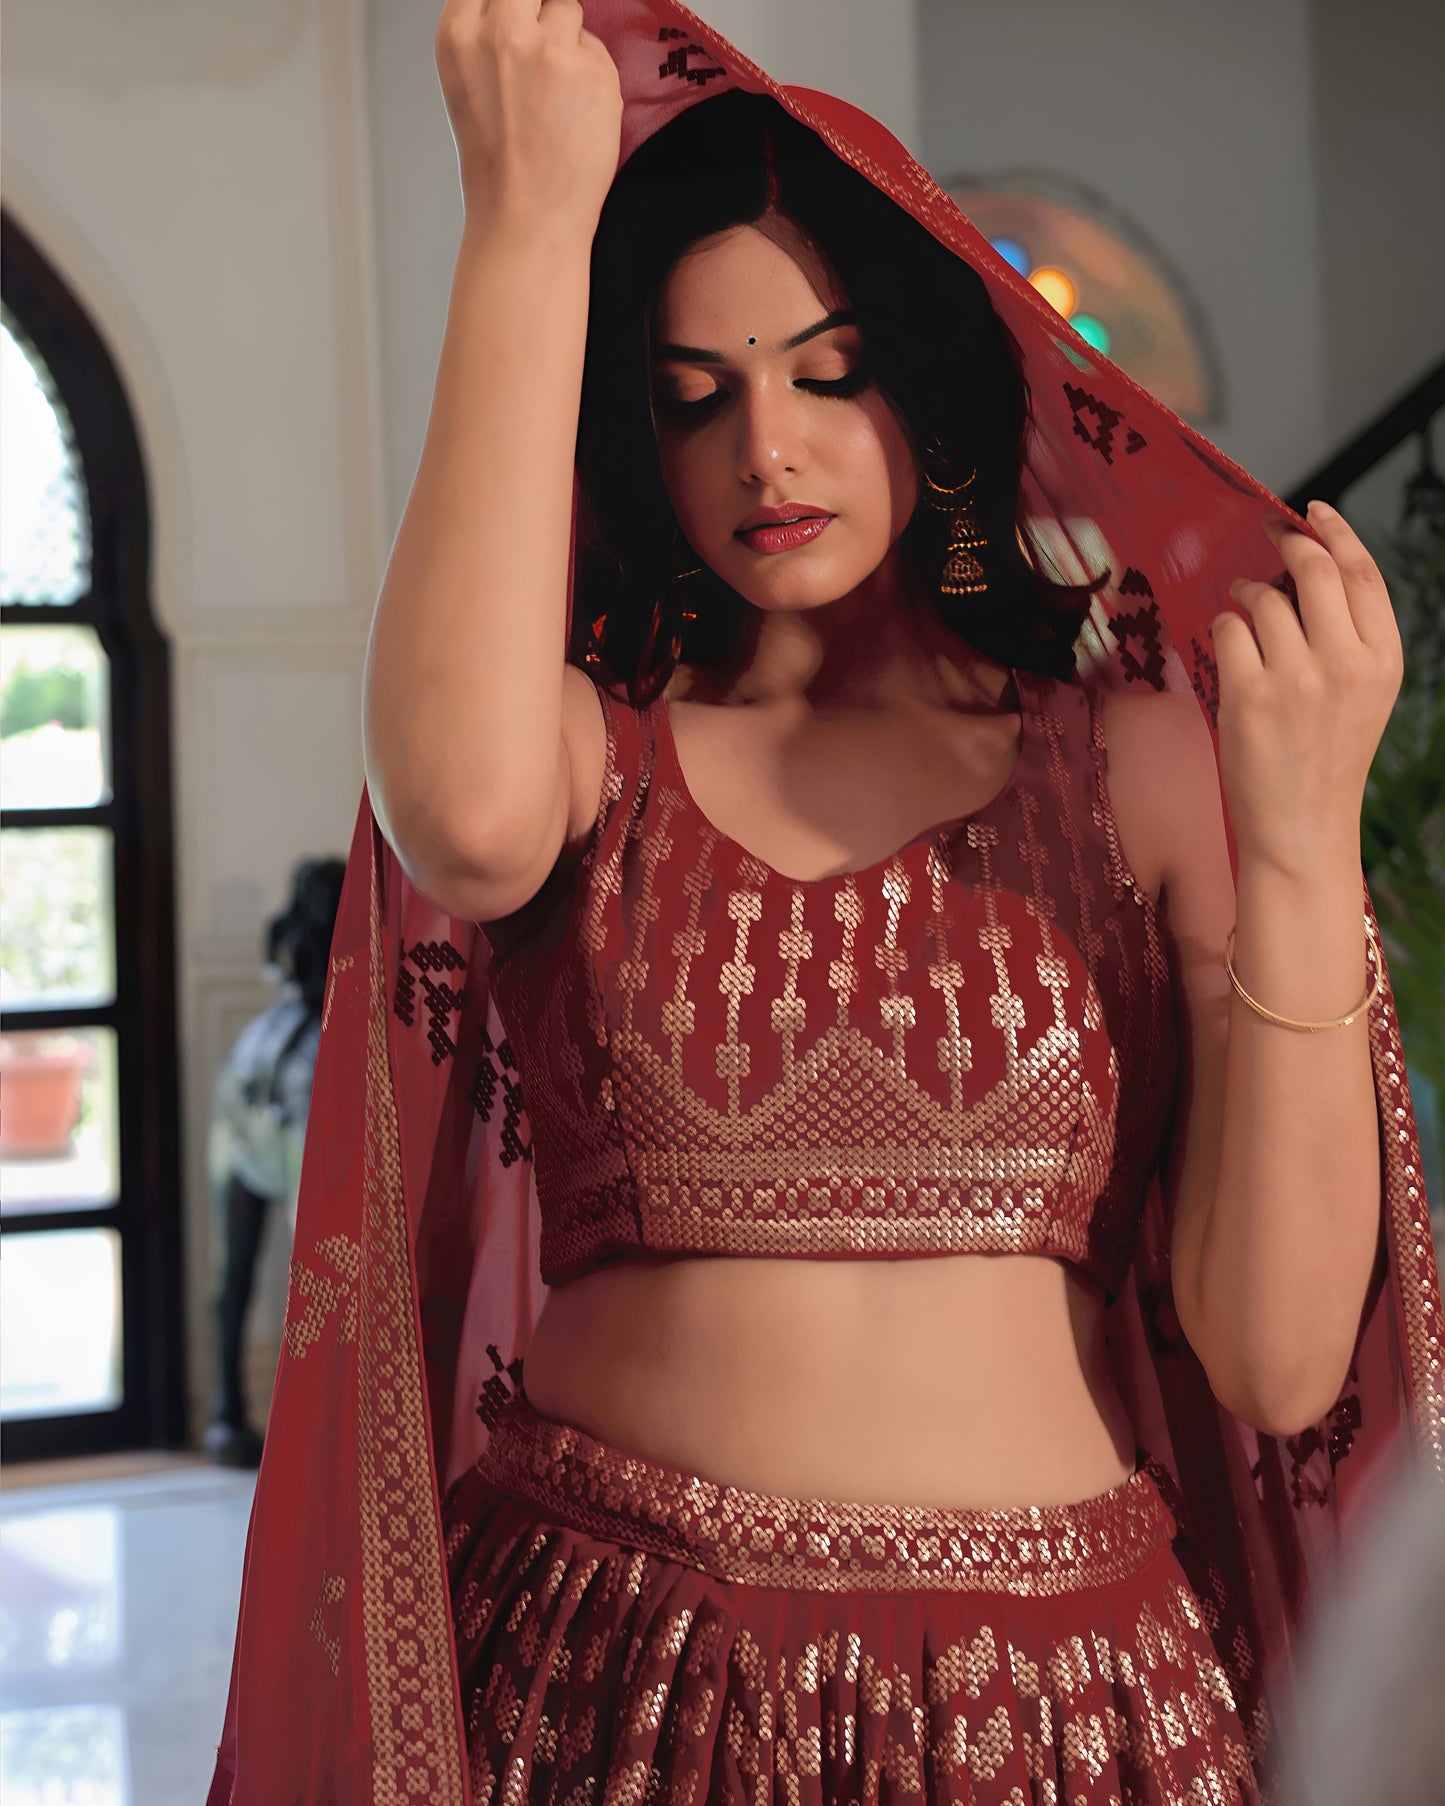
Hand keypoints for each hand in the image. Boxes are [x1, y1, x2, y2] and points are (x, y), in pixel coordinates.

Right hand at [435, 0, 622, 235]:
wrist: (526, 217)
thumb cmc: (497, 162)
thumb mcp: (466, 83)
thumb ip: (484, 36)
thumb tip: (520, 9)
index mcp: (459, 33)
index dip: (510, 8)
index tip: (520, 23)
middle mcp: (502, 29)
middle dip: (537, 12)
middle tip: (540, 56)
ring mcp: (550, 47)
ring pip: (567, 9)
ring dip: (568, 42)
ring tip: (557, 93)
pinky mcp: (592, 68)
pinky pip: (596, 49)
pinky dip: (593, 76)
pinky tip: (577, 113)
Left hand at [1212, 501, 1403, 877]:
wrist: (1302, 829)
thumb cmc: (1325, 758)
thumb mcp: (1362, 694)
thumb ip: (1346, 636)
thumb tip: (1302, 572)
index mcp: (1383, 660)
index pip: (1362, 573)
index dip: (1334, 532)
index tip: (1310, 511)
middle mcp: (1346, 664)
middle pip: (1314, 570)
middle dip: (1284, 540)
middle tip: (1265, 530)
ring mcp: (1297, 679)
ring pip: (1263, 599)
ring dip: (1246, 593)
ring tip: (1243, 609)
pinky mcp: (1250, 696)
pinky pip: (1228, 630)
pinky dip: (1222, 627)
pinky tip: (1228, 645)